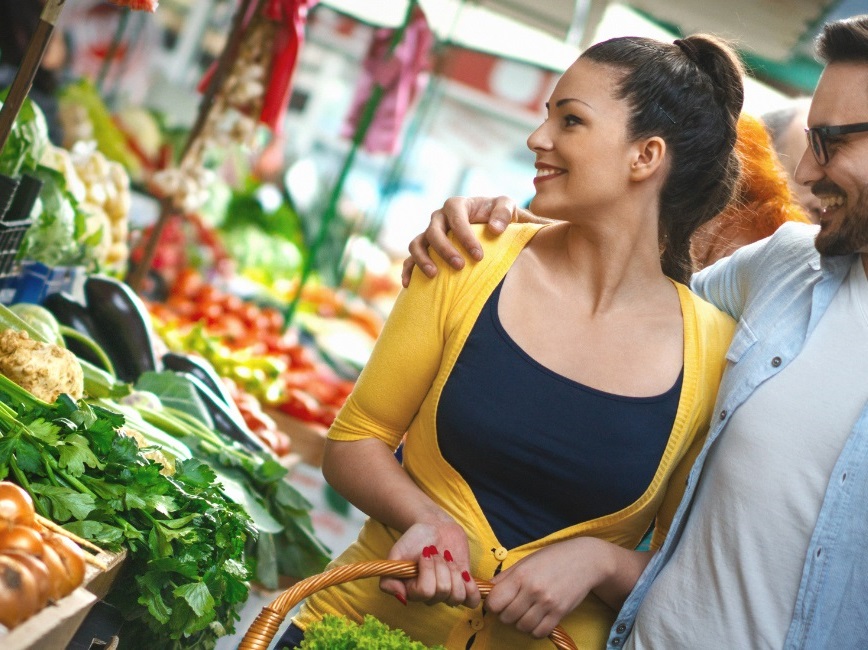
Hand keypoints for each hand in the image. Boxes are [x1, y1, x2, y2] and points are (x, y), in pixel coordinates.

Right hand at [380, 520, 480, 608]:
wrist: (434, 527)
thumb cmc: (414, 540)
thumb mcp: (396, 554)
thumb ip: (389, 578)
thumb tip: (401, 597)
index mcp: (413, 592)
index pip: (425, 592)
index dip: (428, 570)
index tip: (425, 553)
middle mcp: (430, 596)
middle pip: (443, 591)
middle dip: (441, 566)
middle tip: (436, 552)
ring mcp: (448, 593)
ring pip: (457, 596)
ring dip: (454, 572)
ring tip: (448, 558)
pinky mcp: (464, 587)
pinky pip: (471, 601)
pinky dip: (471, 588)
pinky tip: (464, 573)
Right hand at [401, 196, 516, 286]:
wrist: (491, 227)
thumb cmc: (498, 217)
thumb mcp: (507, 207)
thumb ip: (505, 213)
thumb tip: (495, 229)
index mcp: (456, 206)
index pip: (456, 218)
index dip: (465, 237)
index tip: (478, 256)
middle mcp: (438, 218)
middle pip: (433, 232)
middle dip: (444, 250)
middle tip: (459, 266)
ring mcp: (428, 234)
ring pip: (416, 244)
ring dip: (422, 259)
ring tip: (434, 275)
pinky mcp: (424, 250)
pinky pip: (410, 259)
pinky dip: (408, 270)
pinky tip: (409, 285)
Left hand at [485, 538, 614, 638]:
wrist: (584, 560)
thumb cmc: (552, 558)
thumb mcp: (526, 561)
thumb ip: (505, 577)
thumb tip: (488, 590)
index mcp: (521, 575)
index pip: (494, 602)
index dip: (493, 604)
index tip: (498, 601)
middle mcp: (533, 590)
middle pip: (506, 617)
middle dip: (506, 614)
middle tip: (513, 606)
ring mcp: (547, 603)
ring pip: (522, 627)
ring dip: (520, 623)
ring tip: (526, 611)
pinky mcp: (560, 613)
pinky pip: (539, 632)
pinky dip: (534, 630)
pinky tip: (536, 619)